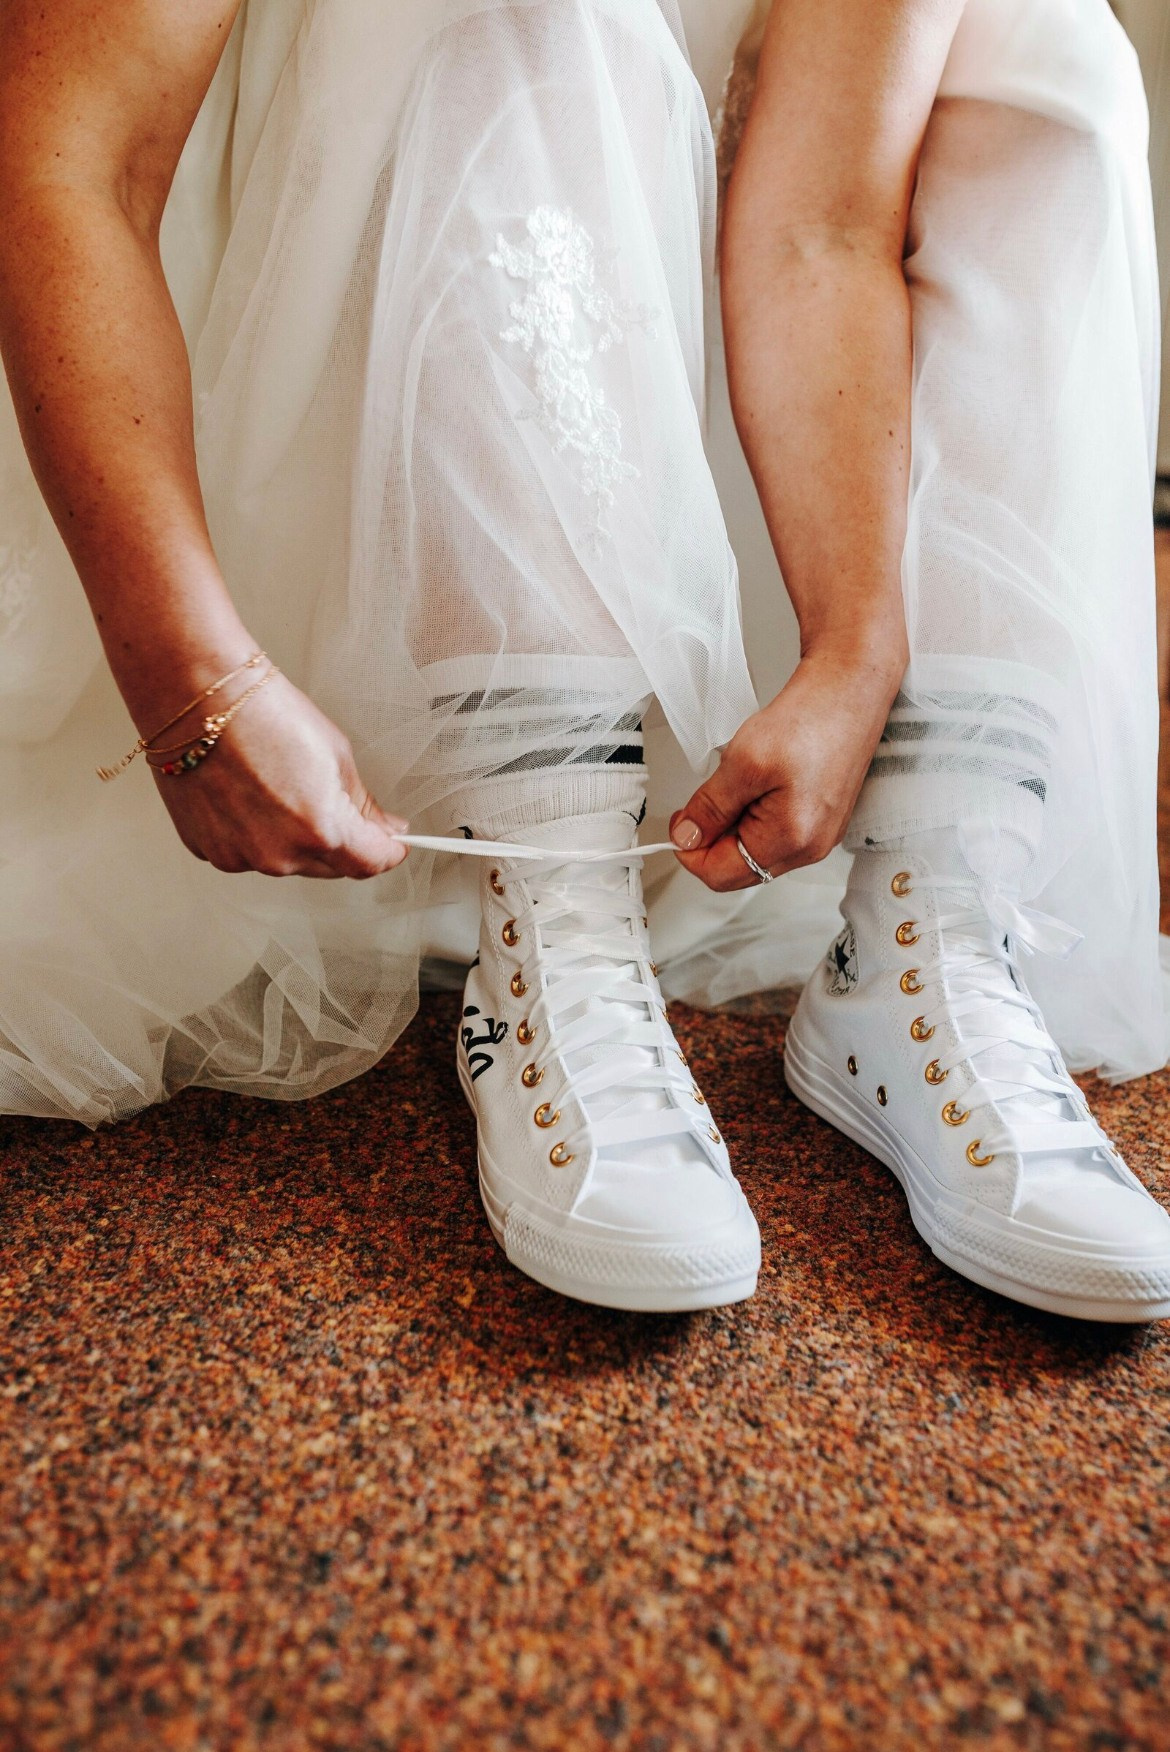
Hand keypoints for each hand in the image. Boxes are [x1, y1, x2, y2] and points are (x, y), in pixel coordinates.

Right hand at [149, 670, 409, 878]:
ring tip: (279, 787)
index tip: (392, 842)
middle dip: (341, 842)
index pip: (370, 863)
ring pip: (286, 861)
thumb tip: (382, 828)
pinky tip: (248, 795)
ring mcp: (240, 856)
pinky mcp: (209, 850)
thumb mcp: (335, 755)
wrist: (197, 698)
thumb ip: (361, 805)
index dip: (387, 851)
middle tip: (332, 801)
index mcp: (321, 831)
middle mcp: (279, 855)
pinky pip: (246, 852)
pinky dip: (255, 833)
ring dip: (294, 838)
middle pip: (330, 866)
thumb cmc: (262, 715)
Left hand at [669, 643, 904, 891]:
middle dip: (713, 838)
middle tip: (701, 800)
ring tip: (740, 783)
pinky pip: (775, 834)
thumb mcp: (743, 762)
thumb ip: (710, 807)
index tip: (680, 823)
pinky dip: (755, 815)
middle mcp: (811, 847)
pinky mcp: (821, 820)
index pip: (721, 875)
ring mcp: (819, 836)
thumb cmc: (811, 720)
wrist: (849, 691)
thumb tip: (687, 836)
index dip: (690, 850)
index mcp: (792, 840)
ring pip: (755, 851)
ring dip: (734, 824)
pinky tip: (759, 784)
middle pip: (739, 868)